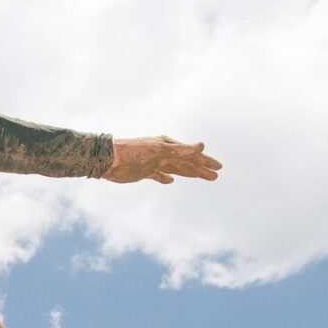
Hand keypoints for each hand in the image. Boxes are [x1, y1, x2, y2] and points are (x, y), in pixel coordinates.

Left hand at [103, 136, 219, 184]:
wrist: (109, 159)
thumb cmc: (134, 152)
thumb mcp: (159, 150)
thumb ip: (181, 150)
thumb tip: (202, 145)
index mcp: (168, 146)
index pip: (192, 155)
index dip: (205, 161)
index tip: (219, 167)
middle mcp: (163, 153)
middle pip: (187, 163)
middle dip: (201, 169)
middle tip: (216, 175)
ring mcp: (154, 163)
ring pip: (176, 169)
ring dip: (190, 173)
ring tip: (202, 178)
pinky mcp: (144, 172)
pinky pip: (159, 175)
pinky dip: (165, 178)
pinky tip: (170, 181)